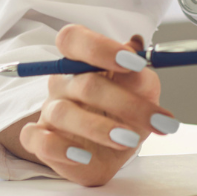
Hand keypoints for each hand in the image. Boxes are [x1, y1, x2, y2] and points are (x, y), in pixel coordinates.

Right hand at [0, 25, 176, 185]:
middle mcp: (62, 83)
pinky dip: (61, 149)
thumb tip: (136, 47)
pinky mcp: (40, 141)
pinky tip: (83, 156)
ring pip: (64, 113)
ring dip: (100, 127)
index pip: (74, 39)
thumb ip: (138, 73)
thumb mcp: (142, 91)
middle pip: (84, 84)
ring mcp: (48, 111)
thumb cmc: (125, 111)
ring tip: (129, 139)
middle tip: (156, 119)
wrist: (115, 149)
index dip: (100, 47)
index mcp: (81, 61)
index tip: (134, 63)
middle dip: (126, 103)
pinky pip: (39, 142)